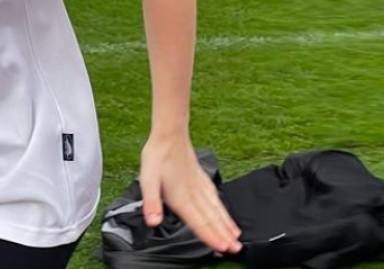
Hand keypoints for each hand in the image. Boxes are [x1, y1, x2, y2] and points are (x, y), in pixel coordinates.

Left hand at [138, 135, 241, 253]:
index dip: (210, 236)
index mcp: (182, 197)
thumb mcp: (147, 180)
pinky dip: (223, 209)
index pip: (199, 221)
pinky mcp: (201, 178)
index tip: (223, 248)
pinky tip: (226, 214)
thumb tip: (153, 222)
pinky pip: (215, 198)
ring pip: (216, 209)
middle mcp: (194, 193)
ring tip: (236, 237)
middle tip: (236, 249)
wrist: (169, 134)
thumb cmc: (158, 156)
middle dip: (224, 235)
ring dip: (226, 224)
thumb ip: (151, 203)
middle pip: (211, 218)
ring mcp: (200, 186)